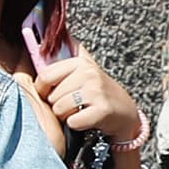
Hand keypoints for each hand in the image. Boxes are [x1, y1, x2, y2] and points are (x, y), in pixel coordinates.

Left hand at [23, 51, 146, 150]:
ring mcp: (96, 91)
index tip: (50, 94)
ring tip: (79, 111)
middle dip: (57, 105)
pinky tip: (87, 120)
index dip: (43, 90)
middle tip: (73, 105)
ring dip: (66, 116)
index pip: (45, 76)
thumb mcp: (84, 72)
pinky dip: (77, 125)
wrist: (125, 113)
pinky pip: (73, 122)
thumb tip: (43, 42)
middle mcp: (88, 74)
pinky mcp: (102, 110)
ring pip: (60, 109)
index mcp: (80, 63)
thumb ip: (65, 60)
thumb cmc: (99, 93)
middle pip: (52, 96)